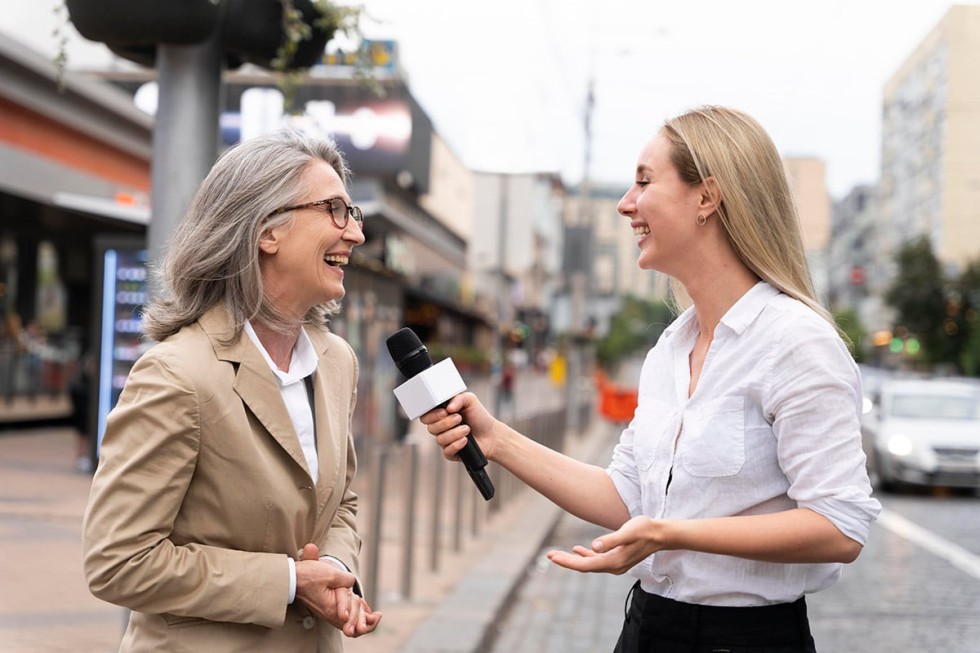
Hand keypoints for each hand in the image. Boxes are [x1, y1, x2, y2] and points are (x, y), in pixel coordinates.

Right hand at [295, 544, 381, 636]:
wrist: (292, 577)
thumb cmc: (309, 576)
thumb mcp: (330, 574)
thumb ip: (346, 579)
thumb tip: (351, 583)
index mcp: (331, 609)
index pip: (352, 621)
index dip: (366, 621)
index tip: (377, 615)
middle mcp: (330, 614)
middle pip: (352, 628)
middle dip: (367, 623)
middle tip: (378, 616)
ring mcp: (328, 613)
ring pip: (348, 624)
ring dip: (361, 619)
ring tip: (373, 615)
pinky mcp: (327, 608)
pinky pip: (343, 618)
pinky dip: (354, 614)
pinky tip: (363, 608)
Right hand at [419, 392, 496, 461]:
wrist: (491, 434)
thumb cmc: (479, 417)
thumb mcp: (470, 401)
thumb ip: (458, 398)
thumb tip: (448, 407)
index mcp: (441, 415)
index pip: (426, 416)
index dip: (432, 415)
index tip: (445, 412)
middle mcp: (441, 428)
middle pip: (431, 428)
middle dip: (446, 423)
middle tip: (459, 418)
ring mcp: (445, 441)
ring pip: (440, 440)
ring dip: (455, 433)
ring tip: (467, 429)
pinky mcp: (451, 453)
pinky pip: (447, 451)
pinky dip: (457, 445)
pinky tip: (465, 440)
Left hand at [546, 516, 662, 574]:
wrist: (661, 534)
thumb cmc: (645, 529)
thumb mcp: (628, 531)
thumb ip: (611, 540)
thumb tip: (593, 547)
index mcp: (613, 562)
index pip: (585, 565)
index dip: (567, 561)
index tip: (552, 557)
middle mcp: (613, 567)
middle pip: (584, 566)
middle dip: (566, 561)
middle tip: (548, 555)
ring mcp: (615, 564)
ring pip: (589, 564)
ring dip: (573, 559)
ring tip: (557, 553)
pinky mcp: (617, 559)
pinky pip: (597, 560)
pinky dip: (585, 556)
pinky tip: (577, 550)